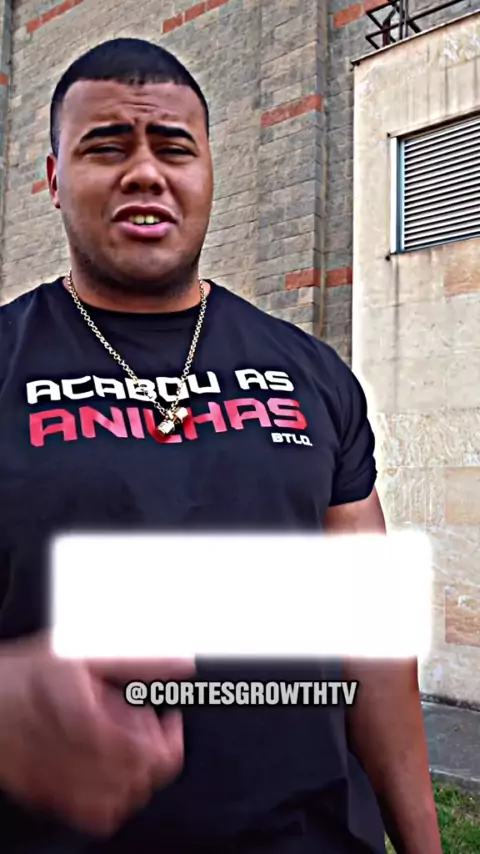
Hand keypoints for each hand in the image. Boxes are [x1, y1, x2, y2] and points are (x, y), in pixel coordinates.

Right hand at [0, 634, 193, 834]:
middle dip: (154, 753)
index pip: (131, 748)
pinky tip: (114, 771)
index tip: (170, 718)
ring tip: (130, 744)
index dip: (162, 739)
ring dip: (138, 774)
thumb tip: (186, 664)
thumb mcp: (86, 651)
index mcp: (74, 707)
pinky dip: (115, 798)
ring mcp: (49, 776)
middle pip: (130, 776)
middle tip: (150, 725)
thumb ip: (138, 661)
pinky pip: (92, 814)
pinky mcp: (42, 793)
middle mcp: (59, 748)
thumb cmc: (32, 669)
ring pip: (116, 799)